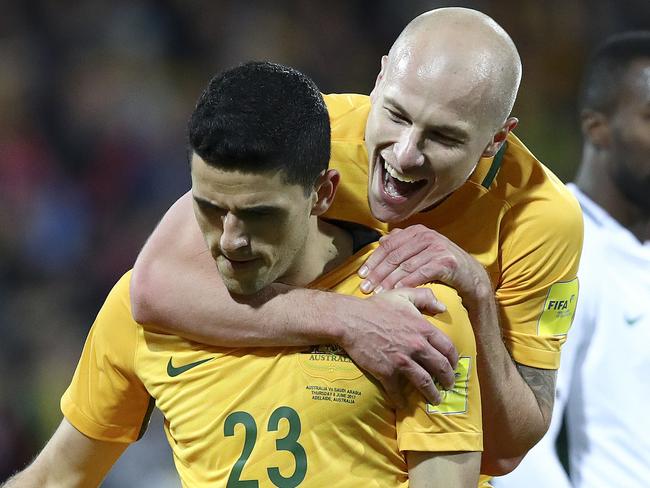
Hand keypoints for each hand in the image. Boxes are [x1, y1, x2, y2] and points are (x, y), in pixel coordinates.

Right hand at [338, 287, 457, 406]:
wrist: (350, 320)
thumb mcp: (402, 294)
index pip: (448, 348)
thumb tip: (442, 306)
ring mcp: (402, 361)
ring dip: (433, 394)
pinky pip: (398, 391)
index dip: (453, 360)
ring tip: (436, 399)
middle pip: (440, 368)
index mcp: (423, 329)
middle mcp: (416, 347)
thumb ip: (425, 297)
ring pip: (425, 382)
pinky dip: (402, 400)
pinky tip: (404, 404)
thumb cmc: (376, 306)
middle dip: (448, 379)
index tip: (453, 366)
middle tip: (449, 386)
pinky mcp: (386, 372)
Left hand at [358, 225, 489, 305]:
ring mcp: (437, 247)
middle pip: (395, 256)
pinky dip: (407, 283)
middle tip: (366, 288)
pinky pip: (421, 273)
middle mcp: (426, 235)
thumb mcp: (422, 250)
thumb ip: (403, 244)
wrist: (471, 277)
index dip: (373, 260)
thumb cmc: (442, 265)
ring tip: (378, 293)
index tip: (361, 274)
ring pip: (406, 266)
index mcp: (417, 231)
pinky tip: (397, 293)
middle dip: (378, 273)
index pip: (388, 244)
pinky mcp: (446, 261)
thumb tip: (381, 240)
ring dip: (389, 281)